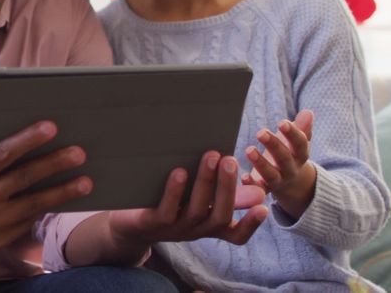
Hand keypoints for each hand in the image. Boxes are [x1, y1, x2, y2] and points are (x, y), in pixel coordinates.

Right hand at [0, 105, 91, 252]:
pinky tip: (66, 198)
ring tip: (86, 181)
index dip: (27, 140)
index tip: (51, 127)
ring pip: (31, 204)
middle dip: (53, 165)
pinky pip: (27, 222)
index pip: (1, 154)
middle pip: (22, 179)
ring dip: (61, 193)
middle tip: (79, 153)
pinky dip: (47, 209)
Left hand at [104, 151, 268, 251]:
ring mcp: (174, 229)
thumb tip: (258, 191)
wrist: (126, 225)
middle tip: (230, 160)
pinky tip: (180, 171)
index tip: (263, 206)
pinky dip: (175, 191)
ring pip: (196, 211)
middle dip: (227, 187)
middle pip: (219, 216)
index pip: (236, 234)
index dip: (251, 224)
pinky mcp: (152, 224)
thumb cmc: (168, 205)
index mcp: (209, 226)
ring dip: (205, 182)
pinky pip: (166, 210)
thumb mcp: (198, 202)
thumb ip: (225, 196)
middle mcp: (195, 230)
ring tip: (211, 156)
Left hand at [242, 110, 316, 217]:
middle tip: (260, 132)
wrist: (292, 184)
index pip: (300, 144)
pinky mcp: (265, 190)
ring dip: (260, 163)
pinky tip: (243, 176)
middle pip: (284, 158)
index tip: (283, 122)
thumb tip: (308, 112)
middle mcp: (291, 170)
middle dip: (273, 145)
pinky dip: (251, 184)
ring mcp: (279, 181)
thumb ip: (302, 128)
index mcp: (300, 156)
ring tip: (249, 150)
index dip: (292, 133)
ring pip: (271, 175)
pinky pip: (259, 189)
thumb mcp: (297, 142)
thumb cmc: (290, 153)